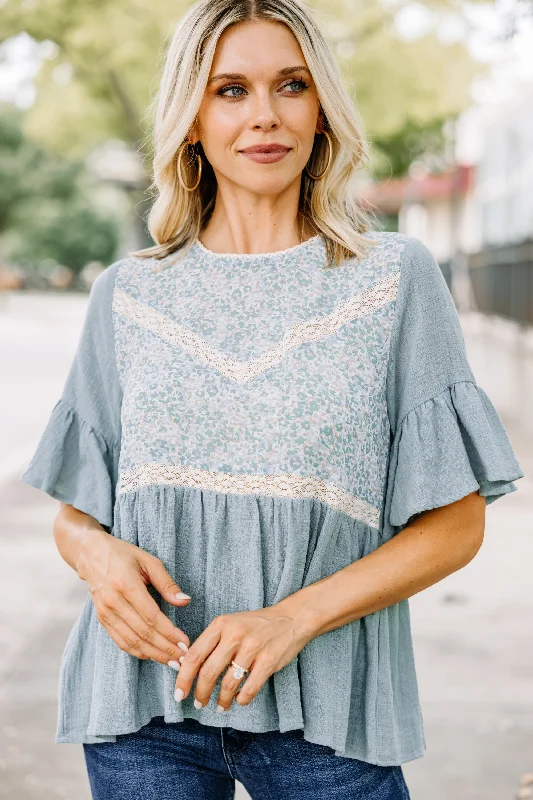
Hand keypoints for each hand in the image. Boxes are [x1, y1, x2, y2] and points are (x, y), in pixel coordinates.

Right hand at [77, 526, 190, 667]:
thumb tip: (185, 601)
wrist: (92, 554)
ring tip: (172, 662)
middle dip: (165, 649)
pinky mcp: (102, 619)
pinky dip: (137, 652)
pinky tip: (152, 656)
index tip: (185, 643)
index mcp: (127, 585)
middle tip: (184, 659)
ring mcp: (105, 613)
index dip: (169, 634)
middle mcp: (114, 602)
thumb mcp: (149, 561)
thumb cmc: (124, 555)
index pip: (152, 617)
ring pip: (131, 642)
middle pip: (143, 633)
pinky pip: (120, 641)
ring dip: (153, 655)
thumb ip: (167, 583)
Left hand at [173, 606, 312, 711]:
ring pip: (229, 683)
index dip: (183, 677)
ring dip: (222, 700)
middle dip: (201, 693)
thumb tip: (187, 668)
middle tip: (199, 703)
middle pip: (209, 672)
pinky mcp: (269, 660)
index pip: (195, 654)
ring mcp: (253, 647)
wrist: (291, 618)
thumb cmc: (256, 625)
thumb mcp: (230, 624)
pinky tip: (239, 700)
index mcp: (221, 624)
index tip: (179, 693)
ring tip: (220, 706)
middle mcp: (235, 634)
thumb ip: (211, 642)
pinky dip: (242, 699)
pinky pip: (249, 688)